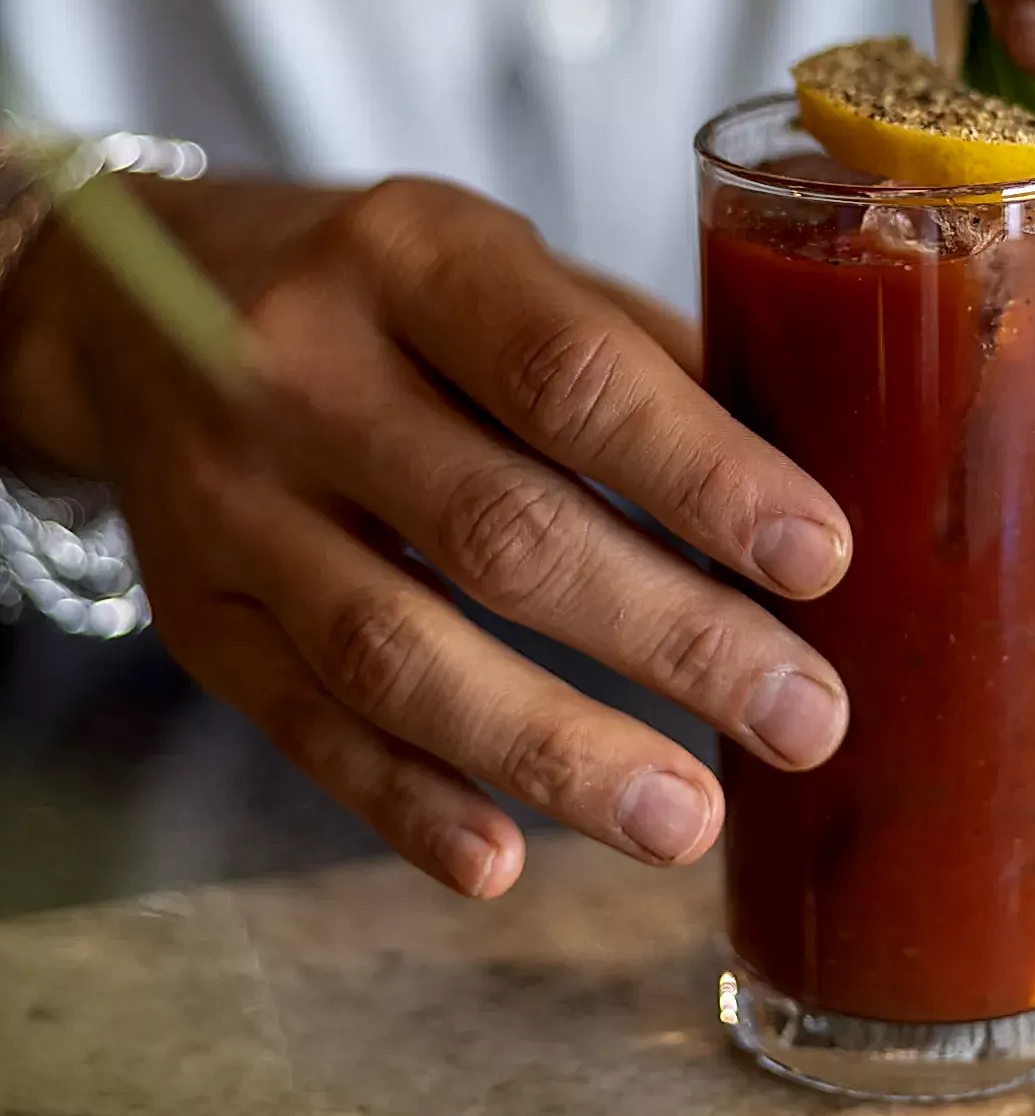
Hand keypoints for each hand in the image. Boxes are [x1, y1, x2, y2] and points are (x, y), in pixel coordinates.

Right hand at [0, 177, 852, 896]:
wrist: (133, 299)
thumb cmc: (381, 288)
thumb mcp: (499, 261)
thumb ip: (635, 353)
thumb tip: (805, 479)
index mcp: (411, 253)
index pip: (569, 372)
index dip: (701, 473)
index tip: (821, 561)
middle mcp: (300, 370)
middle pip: (500, 530)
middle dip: (673, 638)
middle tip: (806, 719)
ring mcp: (230, 502)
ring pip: (398, 653)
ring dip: (556, 752)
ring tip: (689, 821)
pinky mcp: (192, 612)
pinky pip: (302, 724)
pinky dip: (406, 801)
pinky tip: (505, 862)